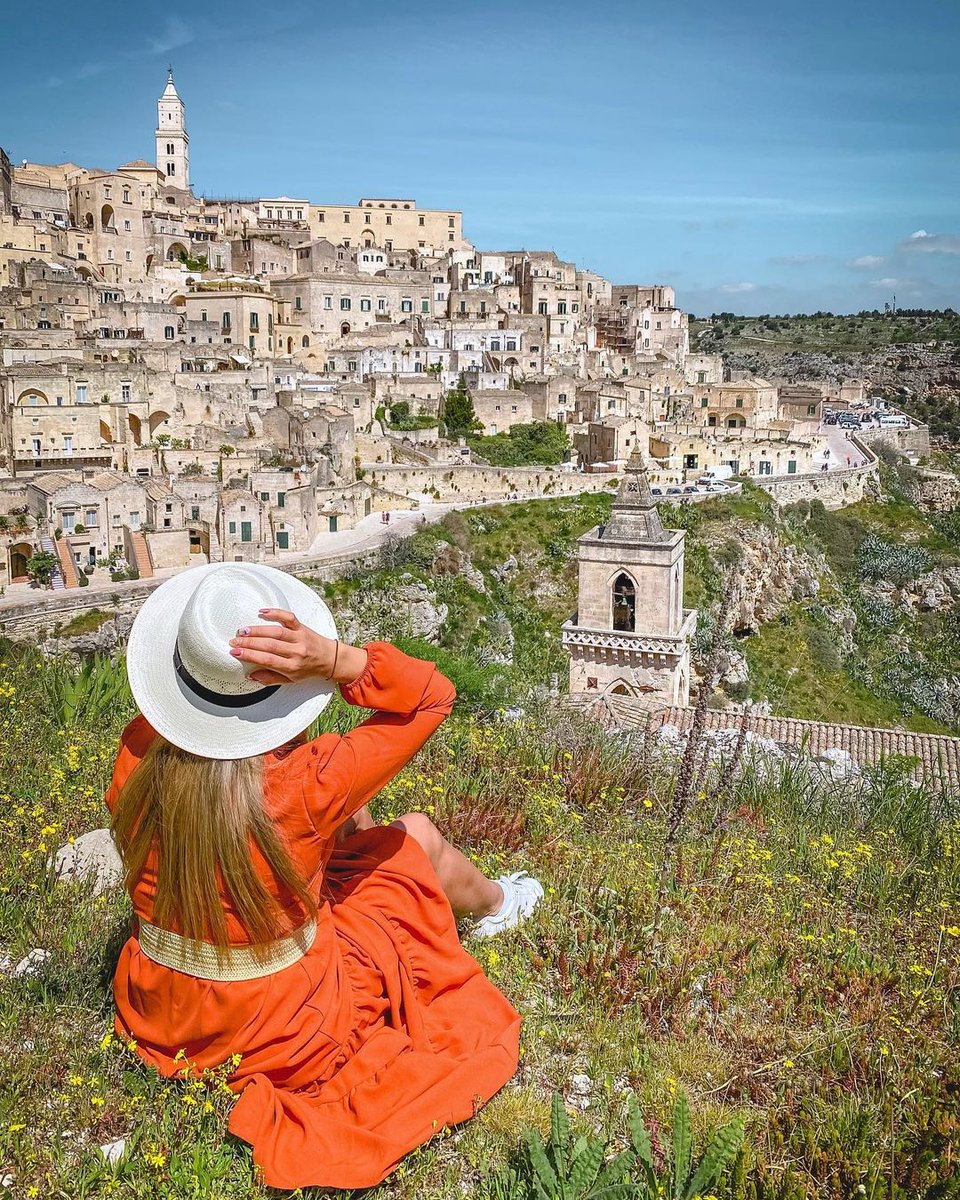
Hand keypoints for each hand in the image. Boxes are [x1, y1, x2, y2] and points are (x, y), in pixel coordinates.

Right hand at [228, 609, 366, 685]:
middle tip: (233, 640)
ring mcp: (300, 637)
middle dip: (248, 642)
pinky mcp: (302, 627)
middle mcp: (296, 651)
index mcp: (291, 666)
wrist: (330, 659)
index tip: (234, 652)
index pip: (266, 660)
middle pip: (268, 645)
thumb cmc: (307, 670)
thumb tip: (250, 676)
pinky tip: (262, 612)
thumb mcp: (290, 680)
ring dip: (257, 630)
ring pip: (276, 632)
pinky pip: (289, 617)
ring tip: (242, 630)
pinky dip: (276, 613)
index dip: (249, 655)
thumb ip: (270, 678)